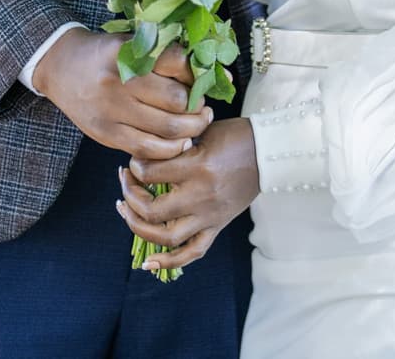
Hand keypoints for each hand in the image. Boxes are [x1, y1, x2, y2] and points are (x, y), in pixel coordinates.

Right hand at [32, 27, 212, 158]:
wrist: (60, 66)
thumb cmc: (103, 52)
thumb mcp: (128, 41)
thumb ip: (160, 53)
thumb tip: (203, 70)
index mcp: (126, 52)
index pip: (176, 62)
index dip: (195, 72)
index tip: (200, 76)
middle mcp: (118, 81)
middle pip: (175, 100)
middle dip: (197, 105)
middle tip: (203, 105)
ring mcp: (110, 111)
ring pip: (166, 129)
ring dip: (191, 129)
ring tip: (198, 123)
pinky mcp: (106, 134)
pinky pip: (147, 149)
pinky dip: (170, 149)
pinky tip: (180, 142)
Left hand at [116, 117, 259, 271]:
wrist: (268, 152)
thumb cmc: (234, 135)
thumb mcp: (202, 131)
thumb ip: (175, 144)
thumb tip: (145, 152)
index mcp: (198, 167)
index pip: (150, 174)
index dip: (135, 166)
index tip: (134, 159)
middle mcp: (202, 196)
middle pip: (152, 211)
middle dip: (130, 196)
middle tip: (126, 181)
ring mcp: (210, 216)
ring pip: (166, 238)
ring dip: (138, 228)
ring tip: (126, 212)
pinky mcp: (217, 227)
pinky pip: (192, 253)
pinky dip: (169, 261)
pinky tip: (149, 263)